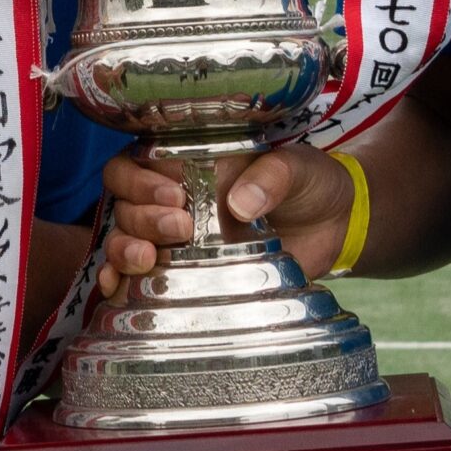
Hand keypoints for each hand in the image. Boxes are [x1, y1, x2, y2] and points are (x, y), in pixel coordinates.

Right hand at [96, 141, 360, 296]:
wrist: (335, 226)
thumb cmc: (311, 184)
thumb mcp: (299, 167)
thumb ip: (273, 175)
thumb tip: (240, 203)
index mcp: (189, 162)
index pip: (134, 164)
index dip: (140, 181)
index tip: (174, 196)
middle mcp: (172, 198)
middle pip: (124, 205)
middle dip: (141, 218)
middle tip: (181, 228)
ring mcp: (175, 239)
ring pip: (122, 239)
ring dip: (124, 250)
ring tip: (147, 260)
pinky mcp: (184, 272)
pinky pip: (135, 277)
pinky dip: (118, 282)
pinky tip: (116, 288)